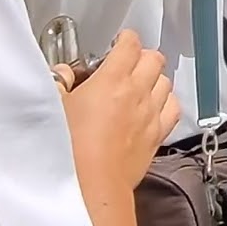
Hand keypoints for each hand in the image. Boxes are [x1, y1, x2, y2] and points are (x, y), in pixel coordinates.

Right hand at [59, 30, 178, 190]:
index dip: (126, 39)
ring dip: (155, 79)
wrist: (90, 186)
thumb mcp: (53, 106)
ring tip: (139, 85)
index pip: (130, 44)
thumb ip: (59, 83)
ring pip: (166, 82)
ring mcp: (151, 114)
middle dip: (142, 56)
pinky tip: (154, 107)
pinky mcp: (157, 135)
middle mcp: (137, 92)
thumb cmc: (69, 149)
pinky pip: (173, 109)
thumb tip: (63, 74)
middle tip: (126, 64)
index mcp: (112, 79)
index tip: (119, 42)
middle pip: (154, 59)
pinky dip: (167, 103)